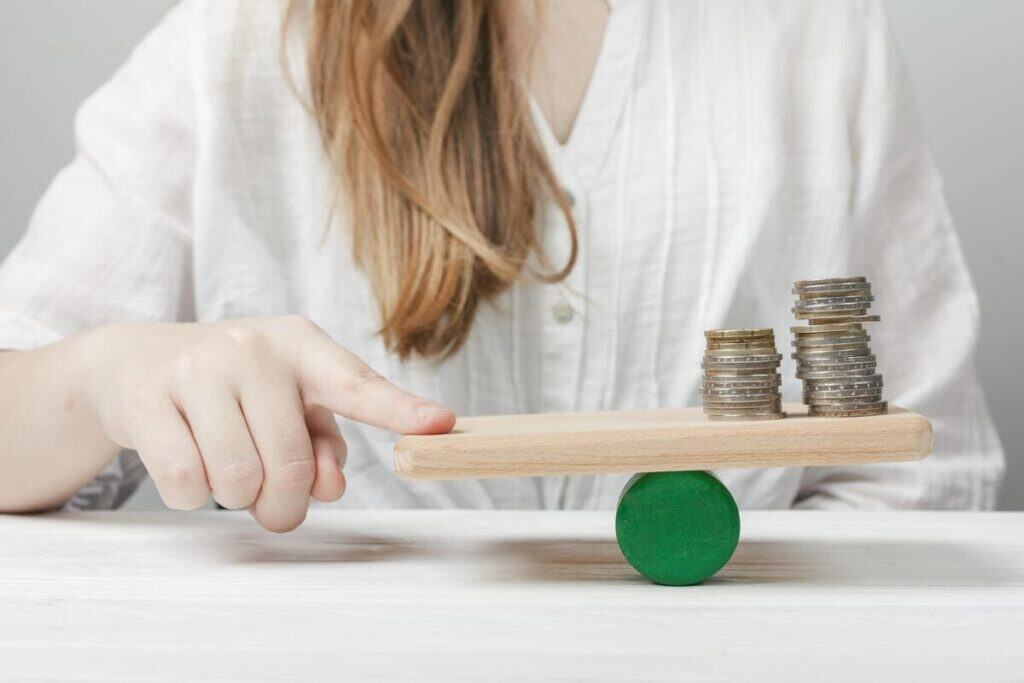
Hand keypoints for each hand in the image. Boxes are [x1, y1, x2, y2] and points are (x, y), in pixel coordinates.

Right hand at [80, 317, 454, 530]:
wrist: (136, 362)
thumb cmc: (233, 389)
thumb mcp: (286, 401)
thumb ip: (322, 442)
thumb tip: (331, 487)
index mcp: (300, 345)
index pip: (358, 385)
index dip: (401, 411)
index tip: (441, 425)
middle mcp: (253, 348)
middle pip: (290, 464)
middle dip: (283, 504)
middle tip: (272, 502)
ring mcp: (197, 368)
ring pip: (236, 479)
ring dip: (235, 498)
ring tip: (226, 470)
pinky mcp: (148, 398)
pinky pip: (186, 482)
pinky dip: (191, 495)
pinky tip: (189, 463)